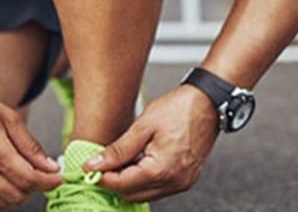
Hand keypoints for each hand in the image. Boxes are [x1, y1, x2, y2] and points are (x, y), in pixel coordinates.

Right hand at [0, 83, 62, 207]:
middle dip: (35, 188)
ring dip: (18, 192)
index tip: (59, 178)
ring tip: (27, 174)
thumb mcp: (9, 117)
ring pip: (0, 201)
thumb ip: (30, 145)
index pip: (28, 179)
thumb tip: (49, 165)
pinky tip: (6, 173)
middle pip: (16, 196)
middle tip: (44, 175)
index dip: (48, 182)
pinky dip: (0, 190)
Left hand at [84, 85, 218, 201]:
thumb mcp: (143, 126)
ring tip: (124, 156)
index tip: (89, 168)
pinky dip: (144, 177)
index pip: (122, 186)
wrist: (208, 103)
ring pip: (145, 193)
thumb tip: (95, 164)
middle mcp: (174, 182)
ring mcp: (182, 183)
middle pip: (132, 195)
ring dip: (129, 180)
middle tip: (103, 161)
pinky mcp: (186, 178)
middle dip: (114, 181)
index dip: (102, 177)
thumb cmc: (179, 109)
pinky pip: (158, 187)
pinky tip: (140, 158)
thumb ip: (118, 150)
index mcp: (162, 170)